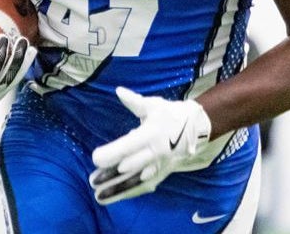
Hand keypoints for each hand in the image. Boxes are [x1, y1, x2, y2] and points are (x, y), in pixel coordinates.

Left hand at [89, 87, 212, 204]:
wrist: (197, 128)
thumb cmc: (172, 114)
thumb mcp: (154, 105)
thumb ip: (135, 102)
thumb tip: (119, 91)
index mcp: (151, 134)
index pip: (129, 146)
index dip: (113, 153)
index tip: (96, 158)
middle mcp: (155, 153)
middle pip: (131, 167)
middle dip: (111, 176)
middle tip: (92, 182)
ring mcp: (159, 165)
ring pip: (137, 181)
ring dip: (118, 190)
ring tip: (99, 197)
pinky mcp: (163, 173)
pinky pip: (145, 186)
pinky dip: (131, 193)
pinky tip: (116, 198)